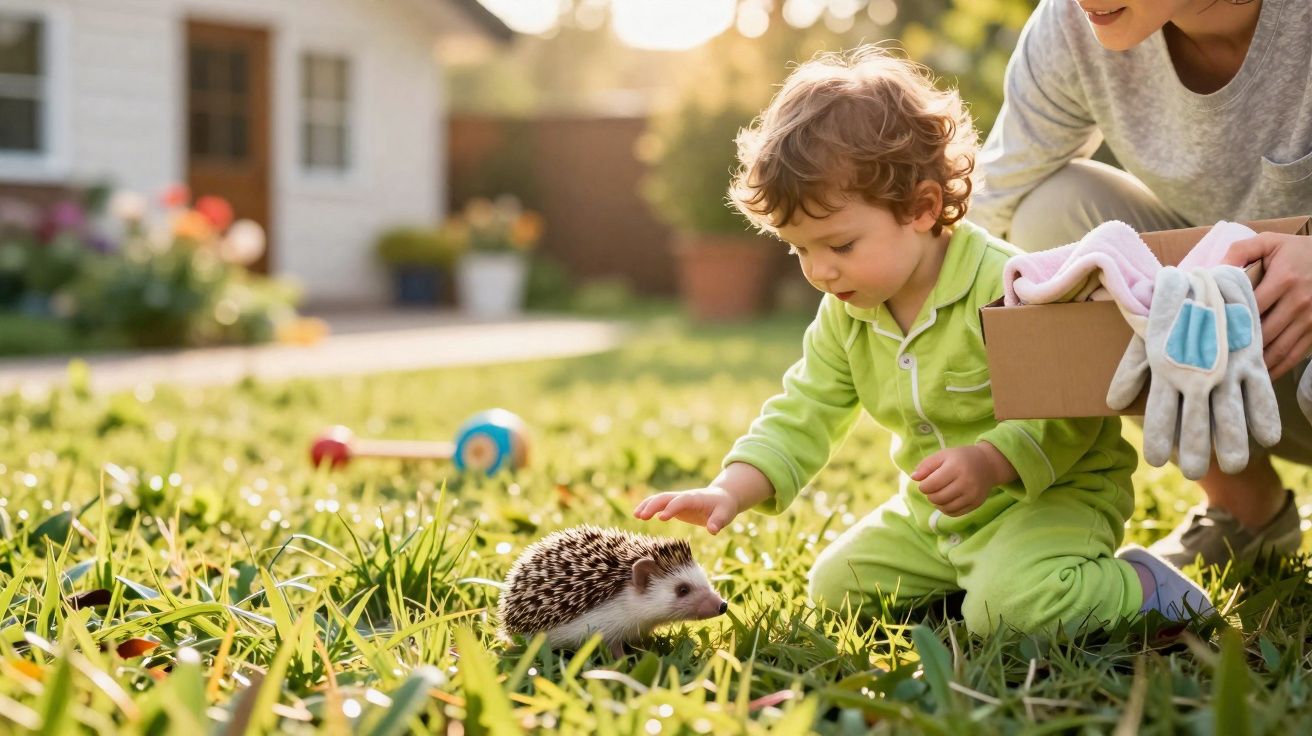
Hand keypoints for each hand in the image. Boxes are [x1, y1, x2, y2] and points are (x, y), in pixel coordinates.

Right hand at [633, 487, 740, 533]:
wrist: (722, 498)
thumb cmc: (724, 507)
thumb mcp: (725, 514)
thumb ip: (718, 521)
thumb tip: (713, 530)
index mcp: (696, 498)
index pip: (681, 501)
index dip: (671, 508)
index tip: (661, 518)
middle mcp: (684, 497)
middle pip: (666, 497)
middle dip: (653, 505)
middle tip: (641, 516)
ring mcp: (678, 500)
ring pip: (660, 499)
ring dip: (648, 505)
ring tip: (636, 515)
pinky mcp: (675, 505)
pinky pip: (659, 504)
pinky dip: (649, 507)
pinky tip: (639, 515)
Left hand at [910, 442, 1014, 516]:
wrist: (988, 464)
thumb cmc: (961, 458)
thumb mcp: (943, 455)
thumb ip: (926, 465)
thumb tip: (913, 477)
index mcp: (956, 467)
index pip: (931, 484)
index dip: (923, 486)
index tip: (925, 483)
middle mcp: (966, 482)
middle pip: (937, 498)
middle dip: (929, 495)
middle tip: (932, 489)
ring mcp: (972, 495)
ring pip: (945, 507)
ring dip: (937, 503)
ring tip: (938, 494)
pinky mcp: (976, 504)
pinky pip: (954, 513)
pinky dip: (946, 509)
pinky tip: (946, 500)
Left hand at [1222, 232, 1311, 379]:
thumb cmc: (1296, 251)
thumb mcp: (1270, 241)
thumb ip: (1240, 250)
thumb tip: (1214, 270)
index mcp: (1283, 280)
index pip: (1249, 307)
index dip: (1228, 320)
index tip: (1208, 331)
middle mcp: (1299, 302)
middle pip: (1262, 332)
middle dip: (1238, 346)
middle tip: (1214, 358)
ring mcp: (1310, 318)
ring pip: (1279, 349)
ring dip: (1256, 362)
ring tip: (1231, 370)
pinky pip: (1294, 355)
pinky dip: (1276, 367)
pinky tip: (1259, 373)